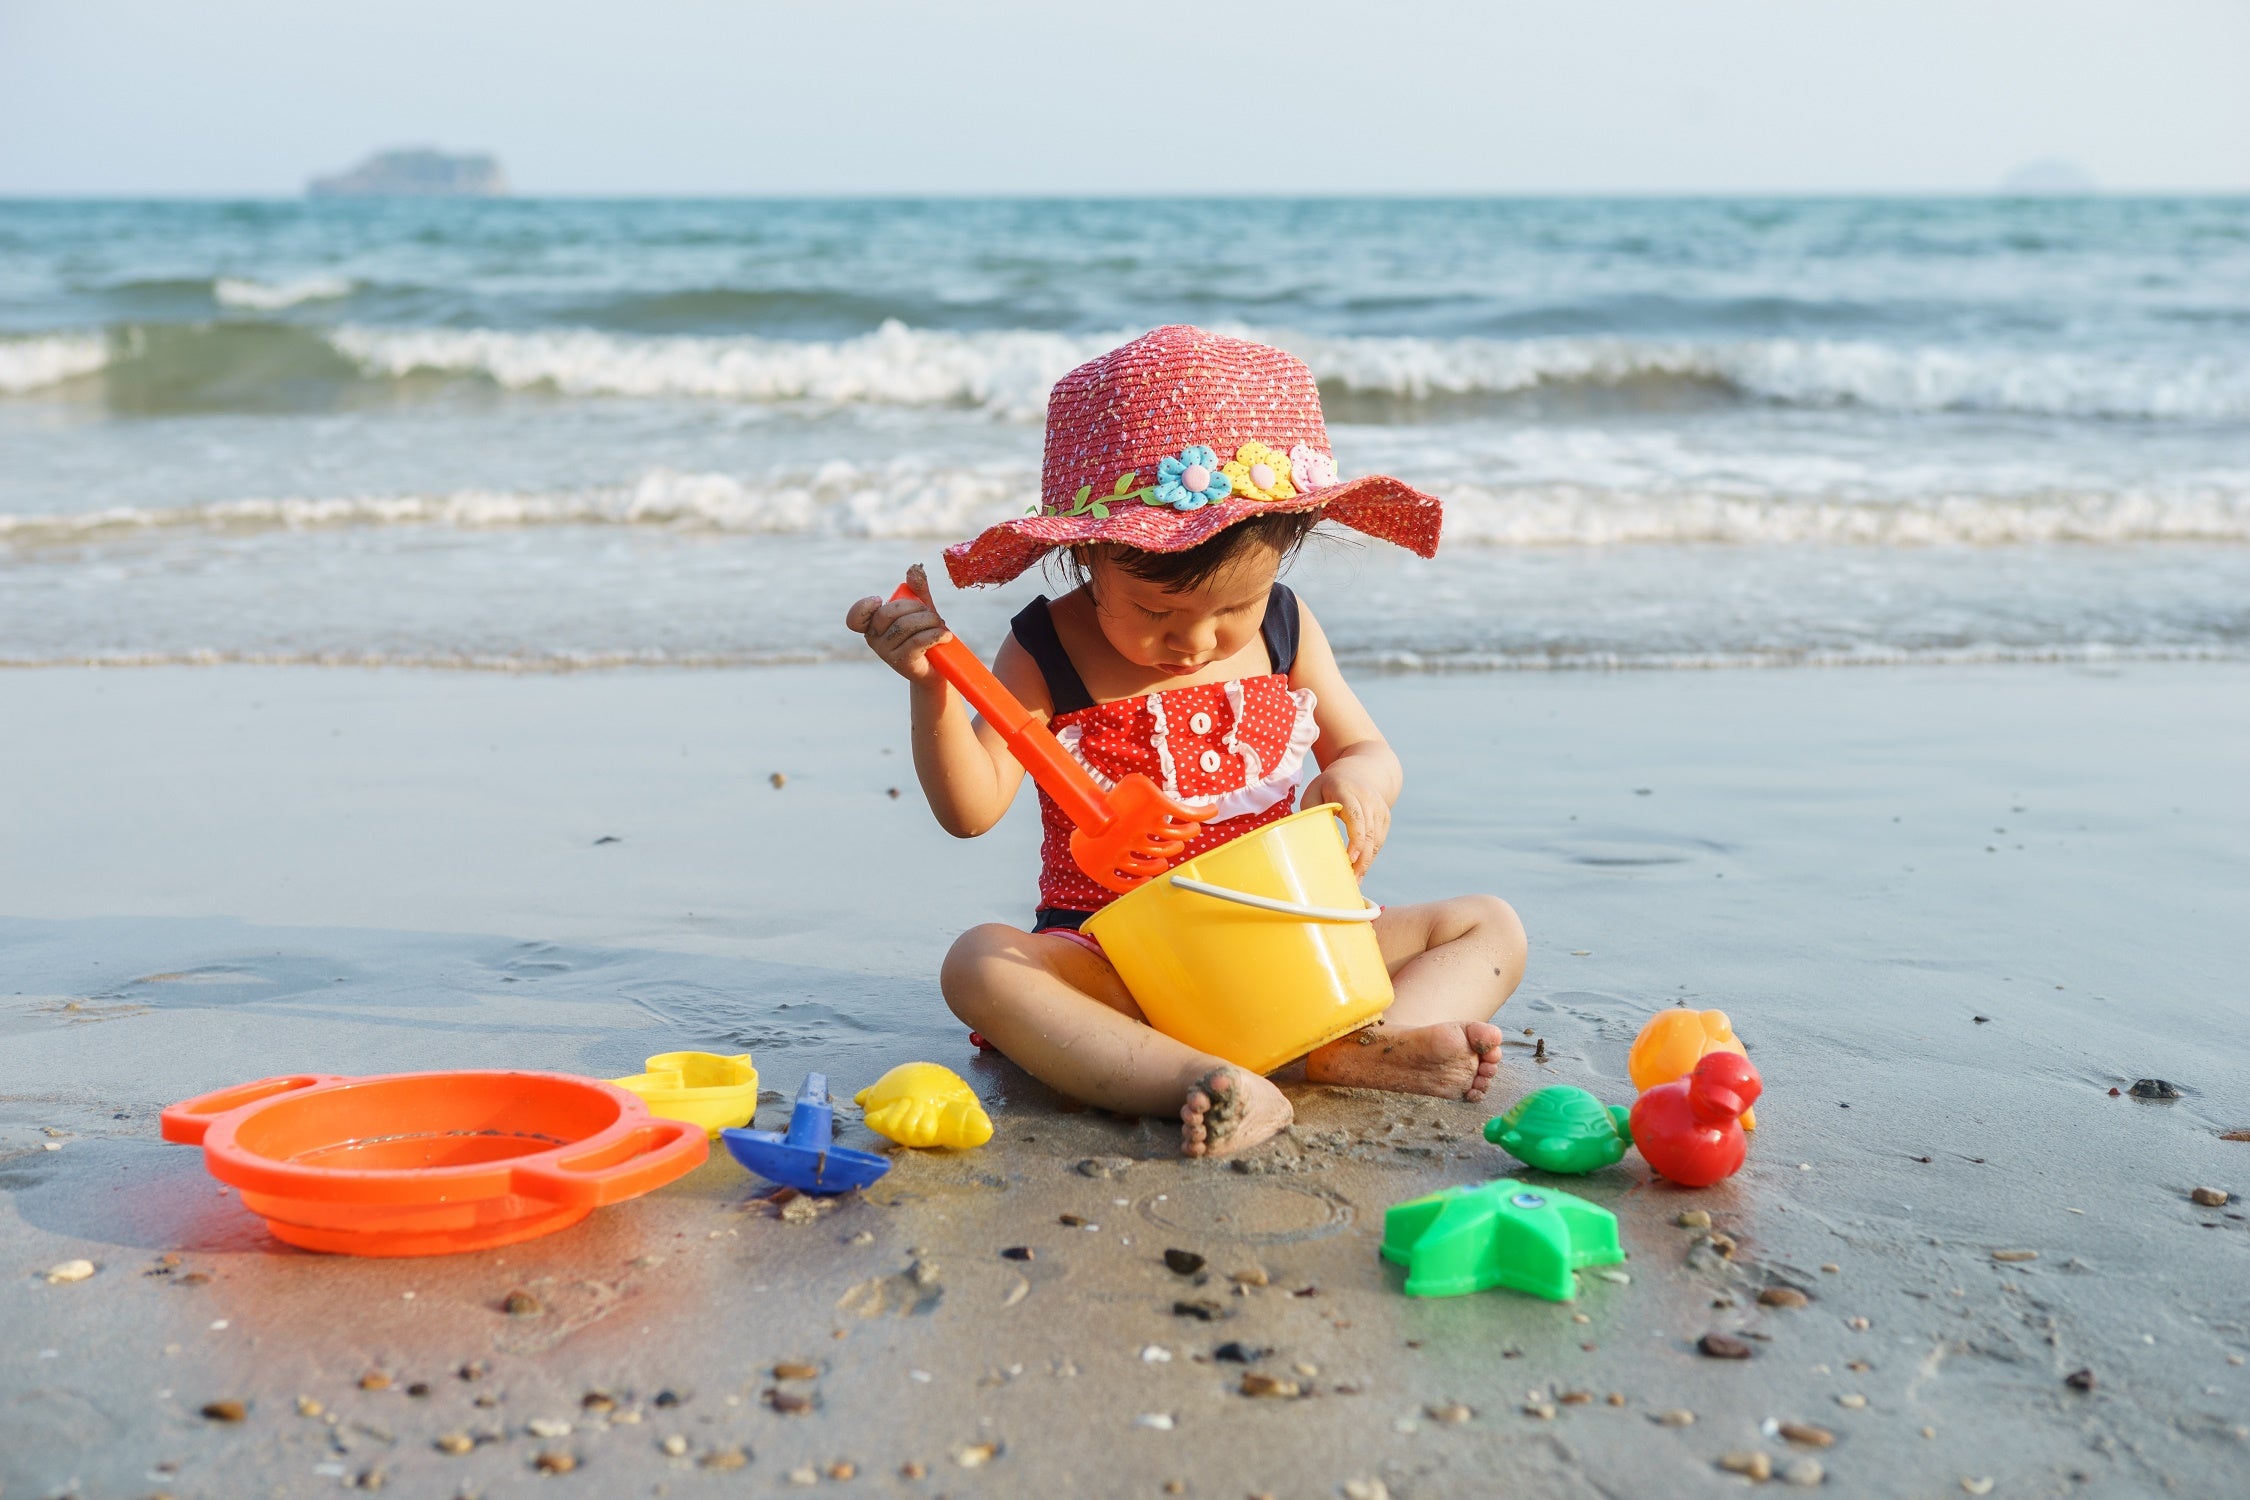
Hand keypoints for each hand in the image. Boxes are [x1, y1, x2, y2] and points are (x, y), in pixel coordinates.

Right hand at [845, 568, 951, 682]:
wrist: (939, 669)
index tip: (879, 599)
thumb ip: (917, 591)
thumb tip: (913, 569)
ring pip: (905, 626)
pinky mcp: (902, 662)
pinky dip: (935, 634)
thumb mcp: (922, 611)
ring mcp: (886, 653)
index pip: (855, 618)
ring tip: (942, 627)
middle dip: (915, 608)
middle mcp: (875, 640)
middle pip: (888, 614)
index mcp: (873, 626)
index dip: (863, 607)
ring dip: (930, 622)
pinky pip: (917, 641)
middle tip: (933, 615)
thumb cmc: (926, 637)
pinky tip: (945, 635)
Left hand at [1300, 766, 1390, 876]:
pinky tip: (1360, 869)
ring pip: (1377, 840)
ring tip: (1355, 881)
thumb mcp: (1314, 792)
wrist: (1360, 772)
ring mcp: (1380, 808)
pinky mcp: (1385, 817)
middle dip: (1362, 859)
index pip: (1356, 817)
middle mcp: (1368, 799)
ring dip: (1367, 862)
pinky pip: (1379, 841)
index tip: (1350, 858)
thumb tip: (1304, 840)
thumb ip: (1311, 812)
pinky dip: (1370, 856)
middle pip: (1369, 833)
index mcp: (1347, 791)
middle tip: (1351, 880)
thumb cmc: (1329, 786)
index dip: (1356, 839)